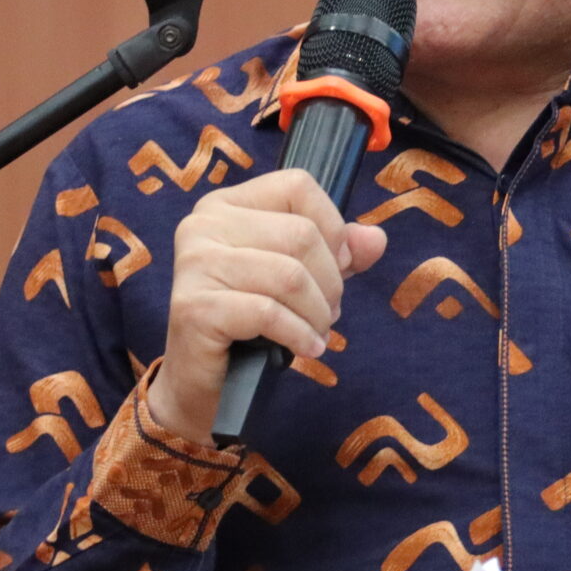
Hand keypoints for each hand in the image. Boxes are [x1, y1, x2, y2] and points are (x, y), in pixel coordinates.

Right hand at [147, 169, 387, 442]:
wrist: (202, 383)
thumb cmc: (249, 324)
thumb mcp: (299, 278)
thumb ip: (338, 252)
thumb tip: (375, 239)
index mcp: (226, 204)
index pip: (297, 187)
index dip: (332, 227)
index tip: (339, 266)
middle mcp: (204, 224)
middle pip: (300, 233)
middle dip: (330, 281)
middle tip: (328, 313)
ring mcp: (194, 263)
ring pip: (290, 275)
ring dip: (318, 313)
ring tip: (317, 331)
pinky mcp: (195, 306)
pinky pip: (269, 312)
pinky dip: (299, 334)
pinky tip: (305, 348)